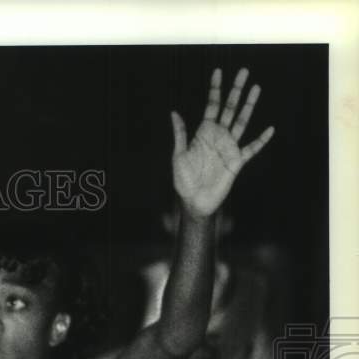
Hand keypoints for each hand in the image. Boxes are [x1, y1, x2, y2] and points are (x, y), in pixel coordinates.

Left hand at [171, 67, 274, 218]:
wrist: (194, 200)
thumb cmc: (184, 180)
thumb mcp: (178, 155)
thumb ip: (180, 134)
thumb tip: (174, 112)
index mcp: (203, 133)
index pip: (211, 106)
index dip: (215, 89)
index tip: (218, 72)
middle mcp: (218, 136)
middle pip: (229, 108)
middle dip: (236, 90)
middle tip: (243, 71)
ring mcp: (229, 147)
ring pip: (241, 121)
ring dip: (249, 105)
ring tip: (256, 88)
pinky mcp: (237, 161)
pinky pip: (251, 148)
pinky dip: (261, 140)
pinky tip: (270, 129)